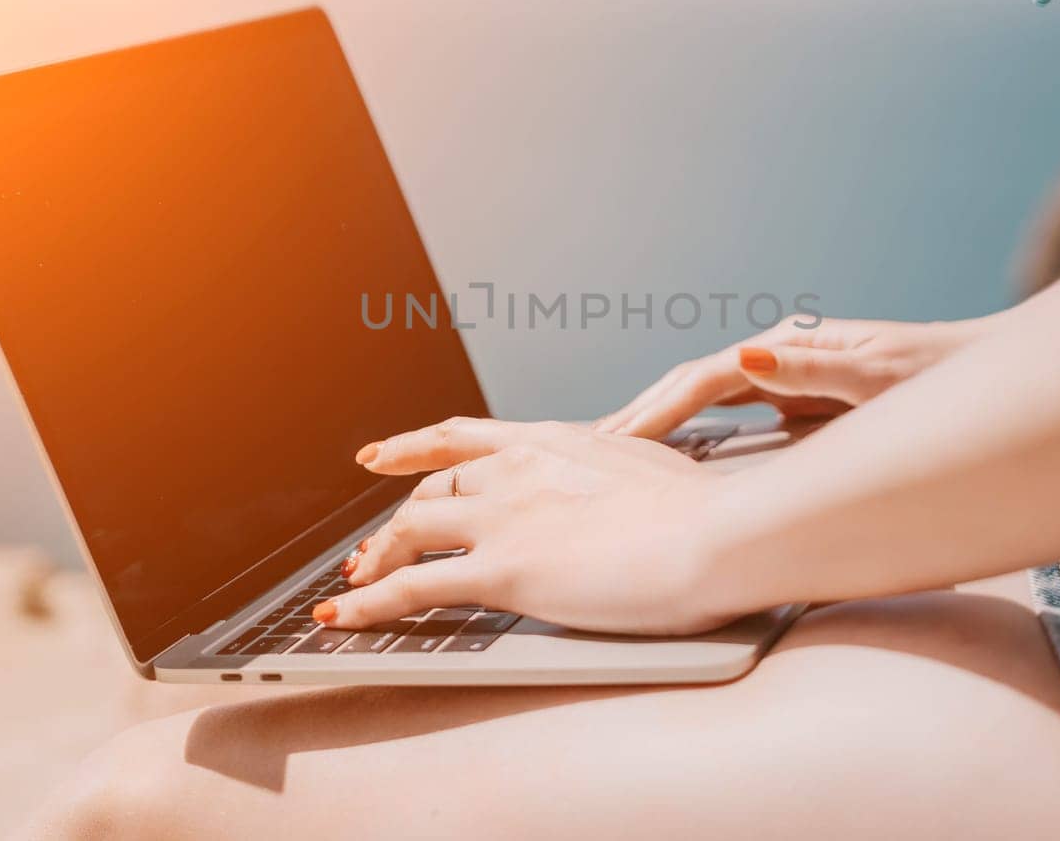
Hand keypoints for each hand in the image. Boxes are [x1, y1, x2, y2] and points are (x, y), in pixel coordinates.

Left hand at [319, 419, 740, 634]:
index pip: (462, 438)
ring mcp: (504, 517)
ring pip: (409, 534)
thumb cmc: (710, 512)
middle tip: (373, 553)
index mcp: (554, 443)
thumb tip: (628, 501)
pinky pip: (411, 587)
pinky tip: (342, 620)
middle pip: (431, 492)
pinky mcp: (500, 571)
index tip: (379, 456)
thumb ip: (619, 483)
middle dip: (395, 525)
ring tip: (353, 589)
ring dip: (374, 563)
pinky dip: (366, 606)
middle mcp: (517, 470)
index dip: (412, 448)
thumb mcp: (654, 475)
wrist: (718, 532)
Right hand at [594, 314, 993, 438]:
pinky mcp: (799, 398)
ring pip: (703, 398)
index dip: (658, 412)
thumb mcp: (882, 377)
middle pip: (691, 384)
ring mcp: (787, 375)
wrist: (988, 374)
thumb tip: (745, 356)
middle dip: (640, 414)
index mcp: (789, 347)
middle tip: (586, 451)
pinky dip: (692, 430)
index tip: (618, 445)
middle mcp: (781, 355)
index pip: (703, 379)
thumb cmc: (943, 379)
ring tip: (610, 451)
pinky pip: (730, 416)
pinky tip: (671, 452)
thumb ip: (815, 370)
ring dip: (658, 421)